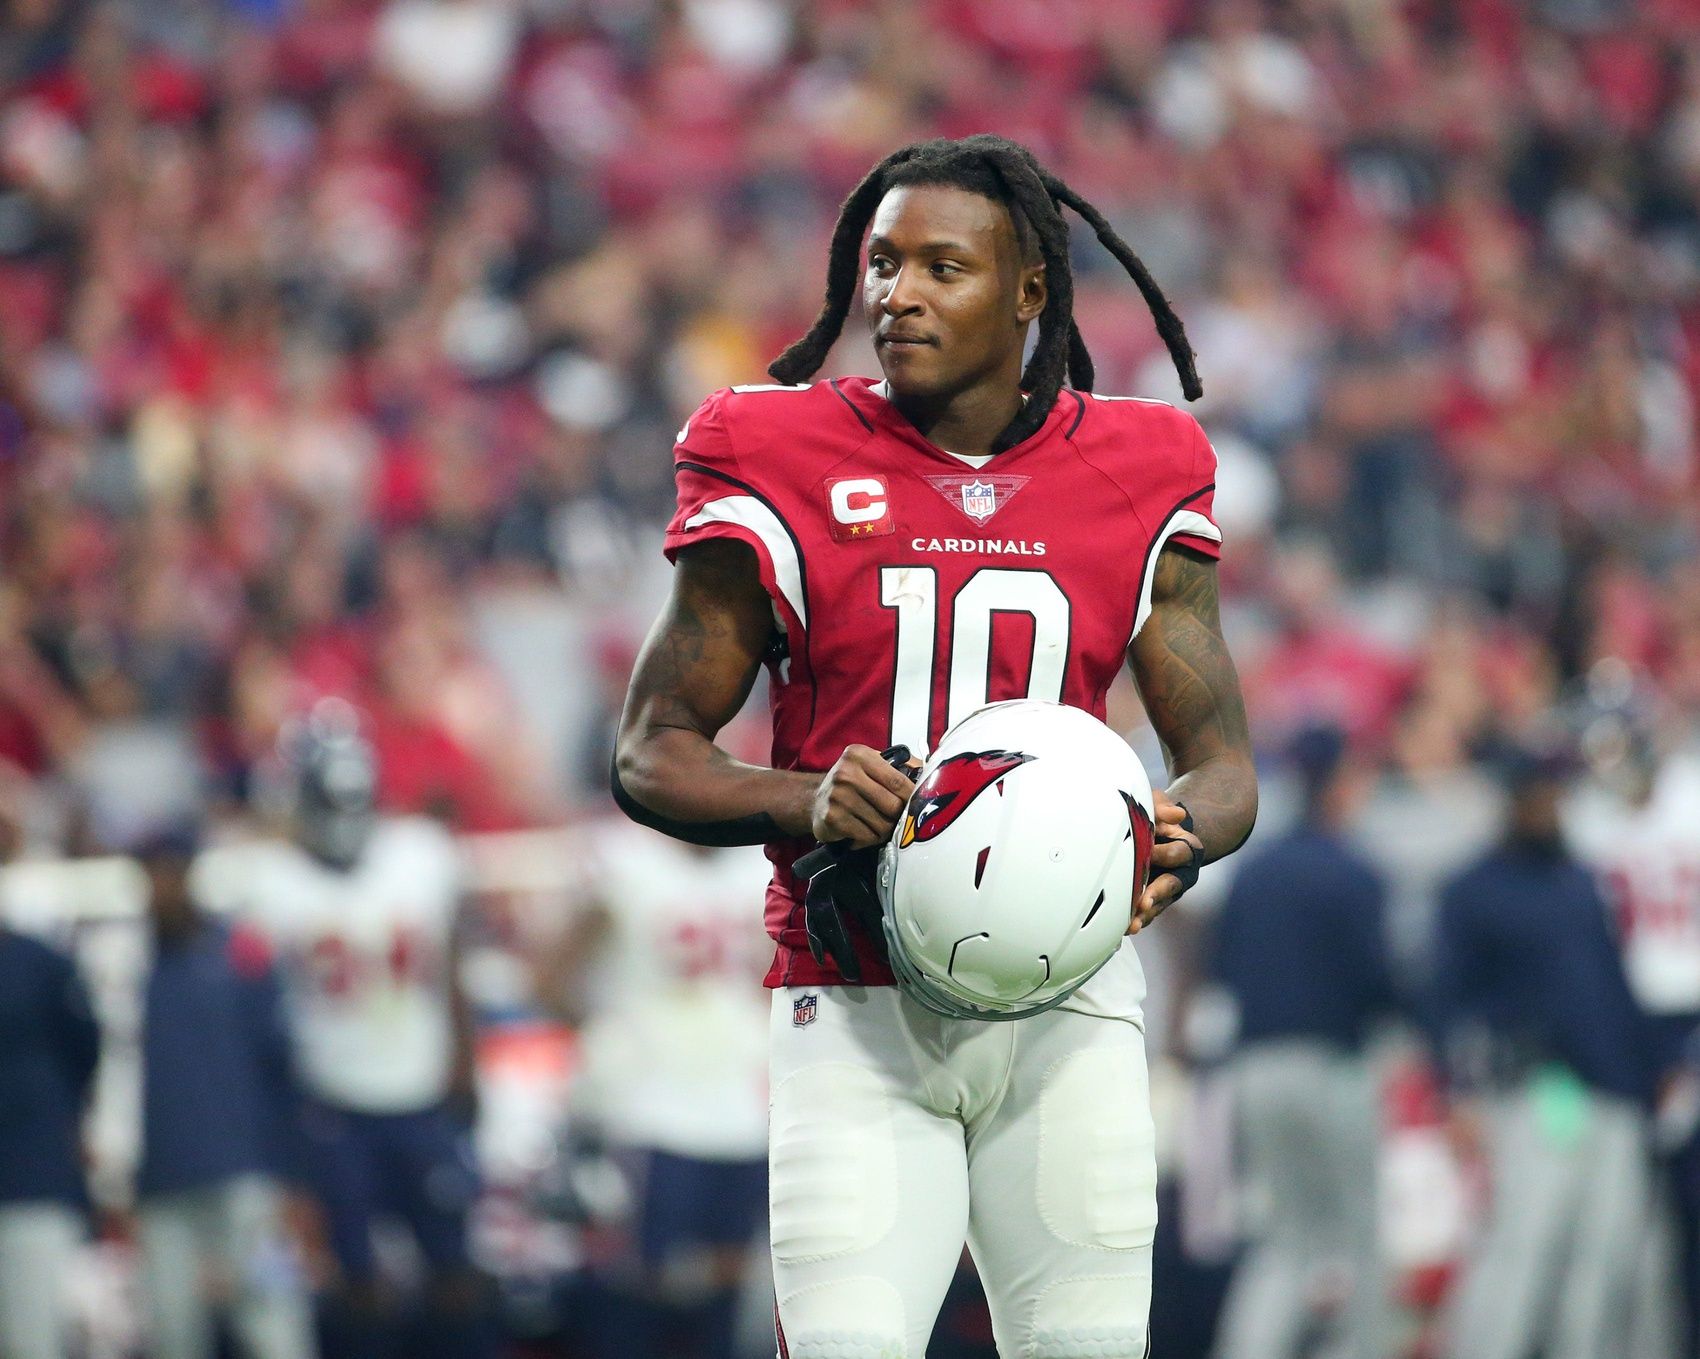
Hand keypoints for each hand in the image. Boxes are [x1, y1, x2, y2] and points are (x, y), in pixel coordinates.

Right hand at [811, 744, 920, 848]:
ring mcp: (837, 797)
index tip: (916, 805)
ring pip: (882, 825)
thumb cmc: (851, 783)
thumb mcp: (873, 765)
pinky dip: (868, 838)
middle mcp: (846, 773)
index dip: (912, 797)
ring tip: (874, 824)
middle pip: (893, 806)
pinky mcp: (832, 819)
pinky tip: (860, 830)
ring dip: (883, 830)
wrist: (814, 799)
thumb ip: (902, 766)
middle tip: (893, 817)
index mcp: (859, 755)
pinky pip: (867, 837)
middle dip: (897, 816)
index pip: (898, 781)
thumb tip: (935, 772)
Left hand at [1129, 791, 1202, 933]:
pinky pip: (1147, 913)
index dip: (1164, 854)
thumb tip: (1177, 815)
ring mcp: (1167, 889)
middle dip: (1157, 894)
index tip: (1150, 853)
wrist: (1153, 832)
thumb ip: (1163, 807)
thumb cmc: (1155, 817)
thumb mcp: (1158, 804)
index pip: (1178, 853)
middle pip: (1171, 885)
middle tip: (1143, 902)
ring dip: (1145, 915)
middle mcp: (1180, 872)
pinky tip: (1122, 928)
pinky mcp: (1153, 899)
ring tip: (1132, 926)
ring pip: (1158, 904)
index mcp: (1186, 848)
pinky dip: (1135, 920)